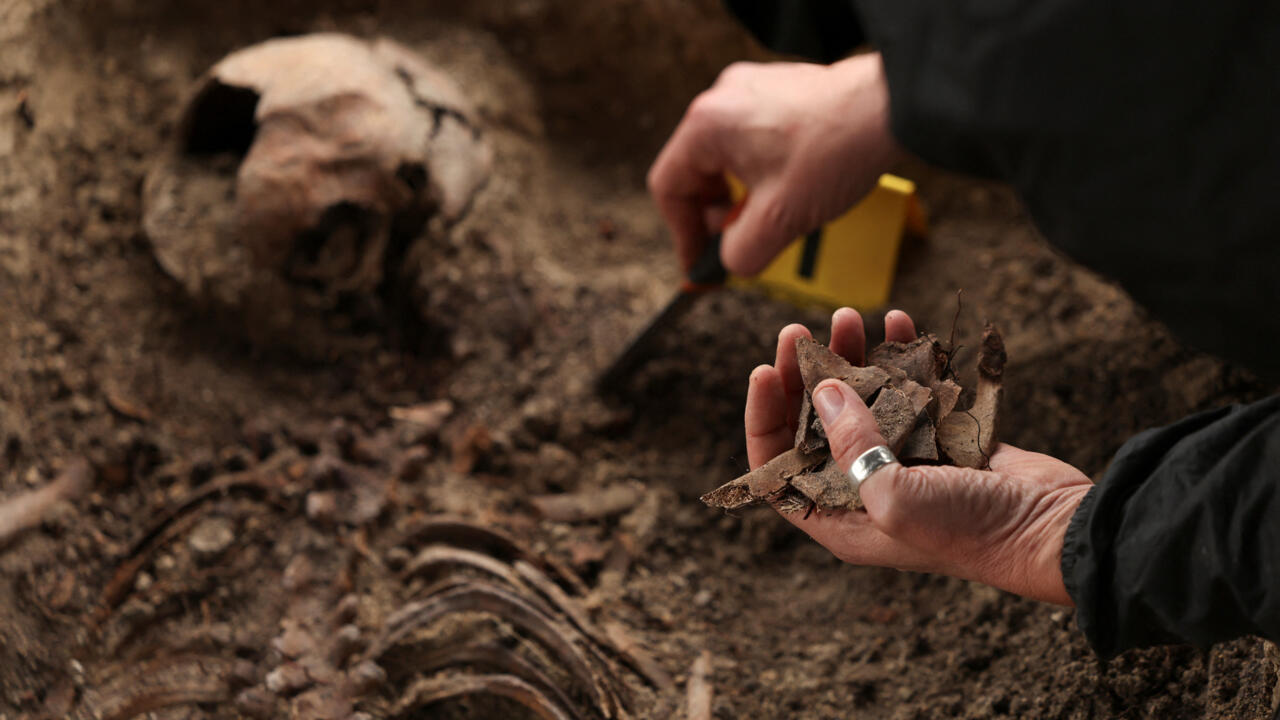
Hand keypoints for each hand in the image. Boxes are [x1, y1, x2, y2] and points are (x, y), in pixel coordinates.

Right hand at [648, 53, 901, 274]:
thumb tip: (728, 260)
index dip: (682, 232)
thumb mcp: (779, 220)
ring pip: (725, 156)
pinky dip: (760, 171)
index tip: (702, 261)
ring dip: (740, 194)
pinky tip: (790, 189)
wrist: (894, 109)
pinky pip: (751, 138)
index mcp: (707, 125)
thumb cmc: (837, 153)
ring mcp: (751, 88)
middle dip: (715, 213)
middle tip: (740, 240)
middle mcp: (722, 98)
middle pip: (695, 169)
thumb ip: (739, 252)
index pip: (669, 186)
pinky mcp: (779, 90)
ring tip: (771, 216)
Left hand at [746, 309, 1092, 604]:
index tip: (764, 370)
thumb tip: (823, 391)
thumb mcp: (893, 496)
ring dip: (851, 355)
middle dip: (804, 375)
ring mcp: (904, 459)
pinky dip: (901, 356)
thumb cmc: (970, 530)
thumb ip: (851, 443)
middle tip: (799, 330)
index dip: (764, 419)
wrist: (1054, 527)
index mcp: (840, 517)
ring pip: (860, 399)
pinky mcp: (941, 434)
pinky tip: (897, 321)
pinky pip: (909, 388)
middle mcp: (864, 488)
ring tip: (846, 314)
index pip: (778, 469)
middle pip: (814, 425)